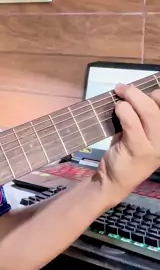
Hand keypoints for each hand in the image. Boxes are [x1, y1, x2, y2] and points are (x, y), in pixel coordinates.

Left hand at [96, 83, 159, 202]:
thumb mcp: (141, 133)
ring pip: (148, 111)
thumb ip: (144, 116)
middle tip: (122, 88)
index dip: (156, 93)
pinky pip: (131, 122)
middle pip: (158, 105)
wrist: (114, 181)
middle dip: (138, 92)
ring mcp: (155, 146)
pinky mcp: (138, 149)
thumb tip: (138, 91)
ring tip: (119, 95)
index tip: (141, 91)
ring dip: (131, 97)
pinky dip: (123, 110)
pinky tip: (117, 109)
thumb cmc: (127, 152)